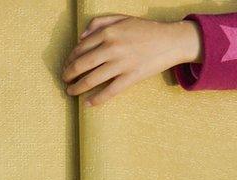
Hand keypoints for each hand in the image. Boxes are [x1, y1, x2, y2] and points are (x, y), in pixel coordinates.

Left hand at [62, 15, 201, 105]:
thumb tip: (80, 37)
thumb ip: (99, 23)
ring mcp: (121, 63)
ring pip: (91, 79)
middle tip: (64, 80)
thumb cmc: (146, 29)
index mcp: (108, 32)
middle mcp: (112, 47)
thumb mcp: (122, 18)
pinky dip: (96, 99)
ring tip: (70, 92)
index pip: (80, 49)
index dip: (69, 59)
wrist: (172, 40)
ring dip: (77, 88)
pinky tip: (87, 104)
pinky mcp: (131, 77)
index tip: (66, 66)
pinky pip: (109, 91)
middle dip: (68, 75)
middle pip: (81, 65)